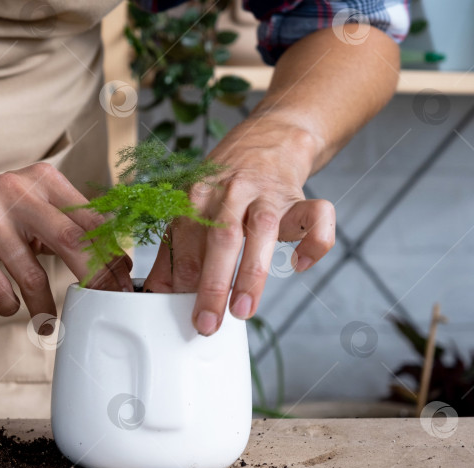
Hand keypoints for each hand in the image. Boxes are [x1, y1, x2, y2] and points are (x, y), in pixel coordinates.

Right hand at [0, 163, 132, 318]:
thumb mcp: (31, 204)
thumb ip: (67, 224)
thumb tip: (114, 261)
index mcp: (43, 179)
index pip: (91, 221)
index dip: (112, 256)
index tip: (122, 283)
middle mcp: (17, 190)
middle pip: (73, 241)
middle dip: (95, 280)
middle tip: (102, 305)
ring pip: (32, 273)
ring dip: (45, 308)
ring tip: (49, 325)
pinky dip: (7, 304)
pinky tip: (11, 308)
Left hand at [144, 121, 335, 334]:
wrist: (268, 139)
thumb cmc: (225, 185)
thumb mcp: (193, 206)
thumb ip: (177, 248)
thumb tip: (157, 293)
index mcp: (197, 196)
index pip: (184, 241)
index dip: (178, 279)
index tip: (174, 312)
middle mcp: (231, 192)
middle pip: (219, 238)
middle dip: (210, 284)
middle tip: (206, 323)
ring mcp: (267, 194)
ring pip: (261, 231)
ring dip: (251, 273)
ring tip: (243, 310)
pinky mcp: (298, 197)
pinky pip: (316, 216)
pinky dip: (314, 242)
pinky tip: (300, 265)